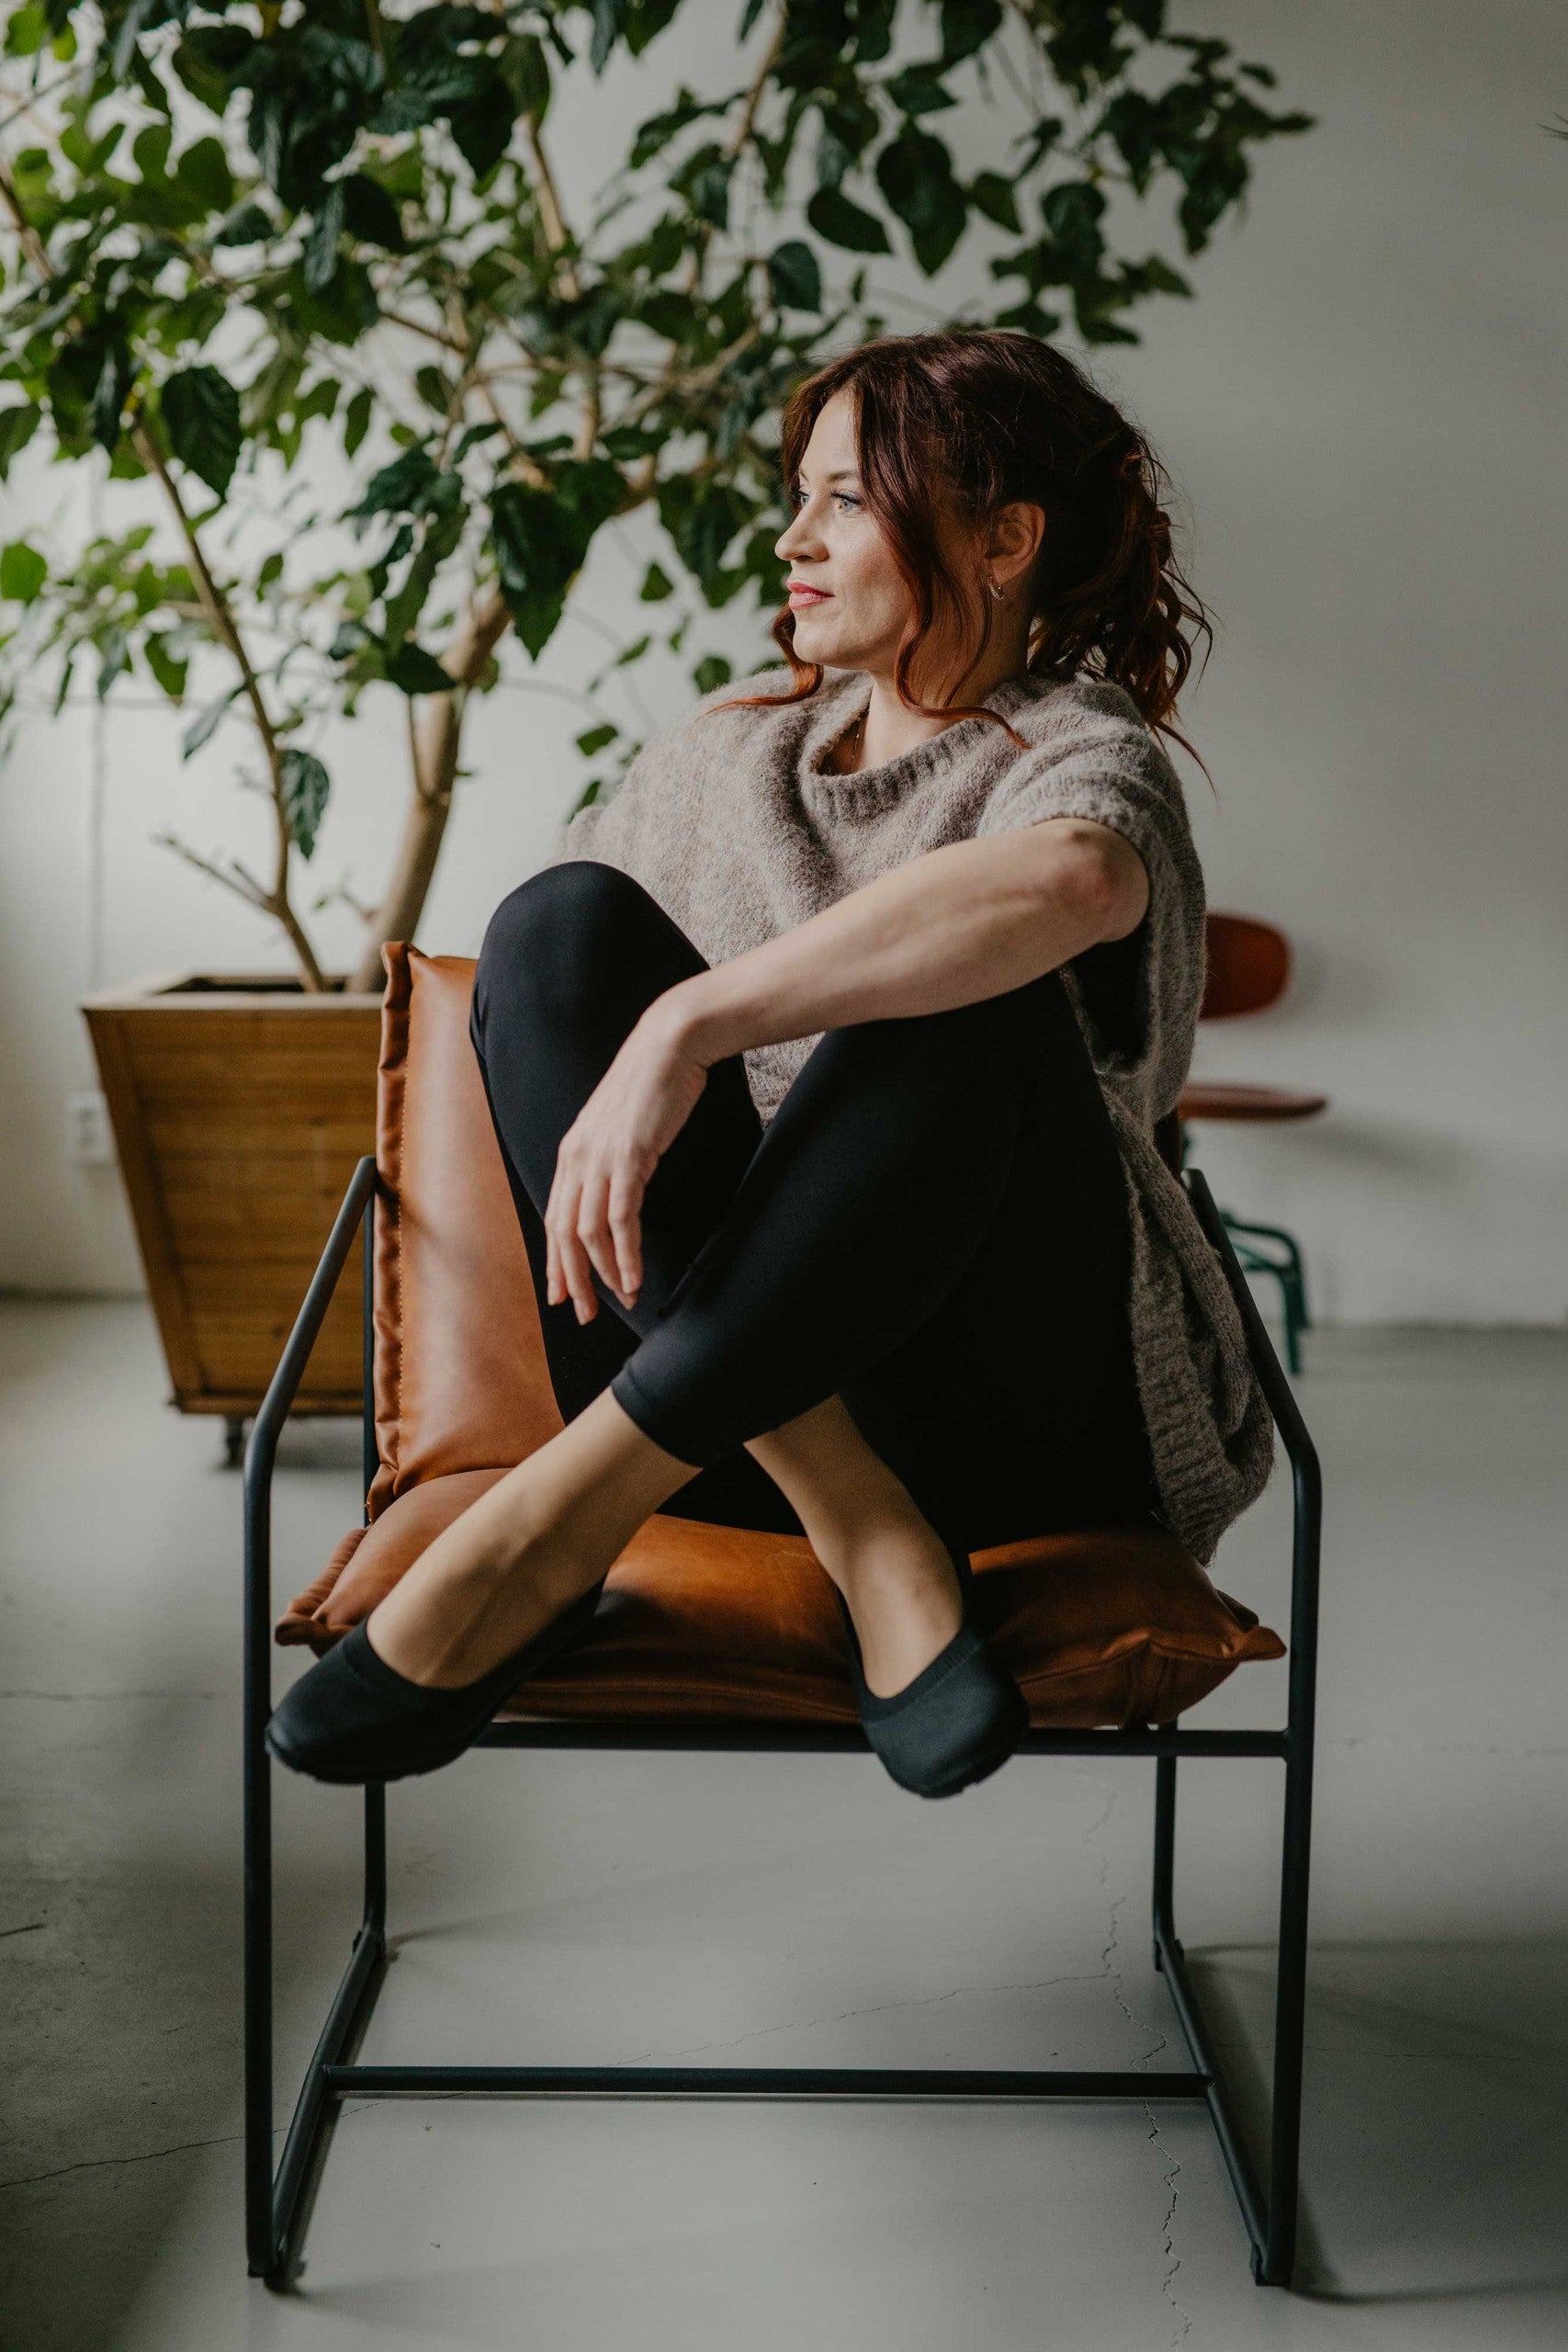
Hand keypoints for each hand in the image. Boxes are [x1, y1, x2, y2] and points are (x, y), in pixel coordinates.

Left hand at [544, 993, 712, 1322]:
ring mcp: (600, 1158)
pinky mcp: (628, 1157)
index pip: (555, 1218)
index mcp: (572, 1153)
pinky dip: (625, 1254)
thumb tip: (617, 1187)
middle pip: (564, 1233)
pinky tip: (634, 1277)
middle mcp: (577, 1159)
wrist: (669, 1044)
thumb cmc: (652, 1084)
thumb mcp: (621, 1126)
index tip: (562, 1293)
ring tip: (620, 1298)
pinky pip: (621, 1219)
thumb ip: (612, 1157)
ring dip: (603, 1272)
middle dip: (572, 1279)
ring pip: (589, 1232)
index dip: (556, 1261)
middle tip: (584, 1313)